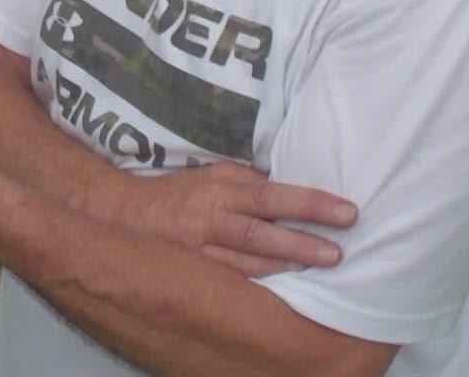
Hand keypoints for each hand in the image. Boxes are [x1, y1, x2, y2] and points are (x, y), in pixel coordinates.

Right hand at [88, 163, 356, 278]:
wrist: (122, 216)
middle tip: (339, 252)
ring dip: (285, 269)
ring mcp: (198, 252)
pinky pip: (230, 283)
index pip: (269, 195)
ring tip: (321, 272)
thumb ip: (248, 181)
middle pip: (259, 234)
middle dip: (301, 244)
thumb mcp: (212, 175)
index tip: (345, 211)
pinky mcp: (191, 274)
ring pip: (246, 265)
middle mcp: (208, 220)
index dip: (308, 203)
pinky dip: (259, 288)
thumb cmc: (178, 194)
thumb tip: (291, 181)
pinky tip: (285, 293)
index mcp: (218, 190)